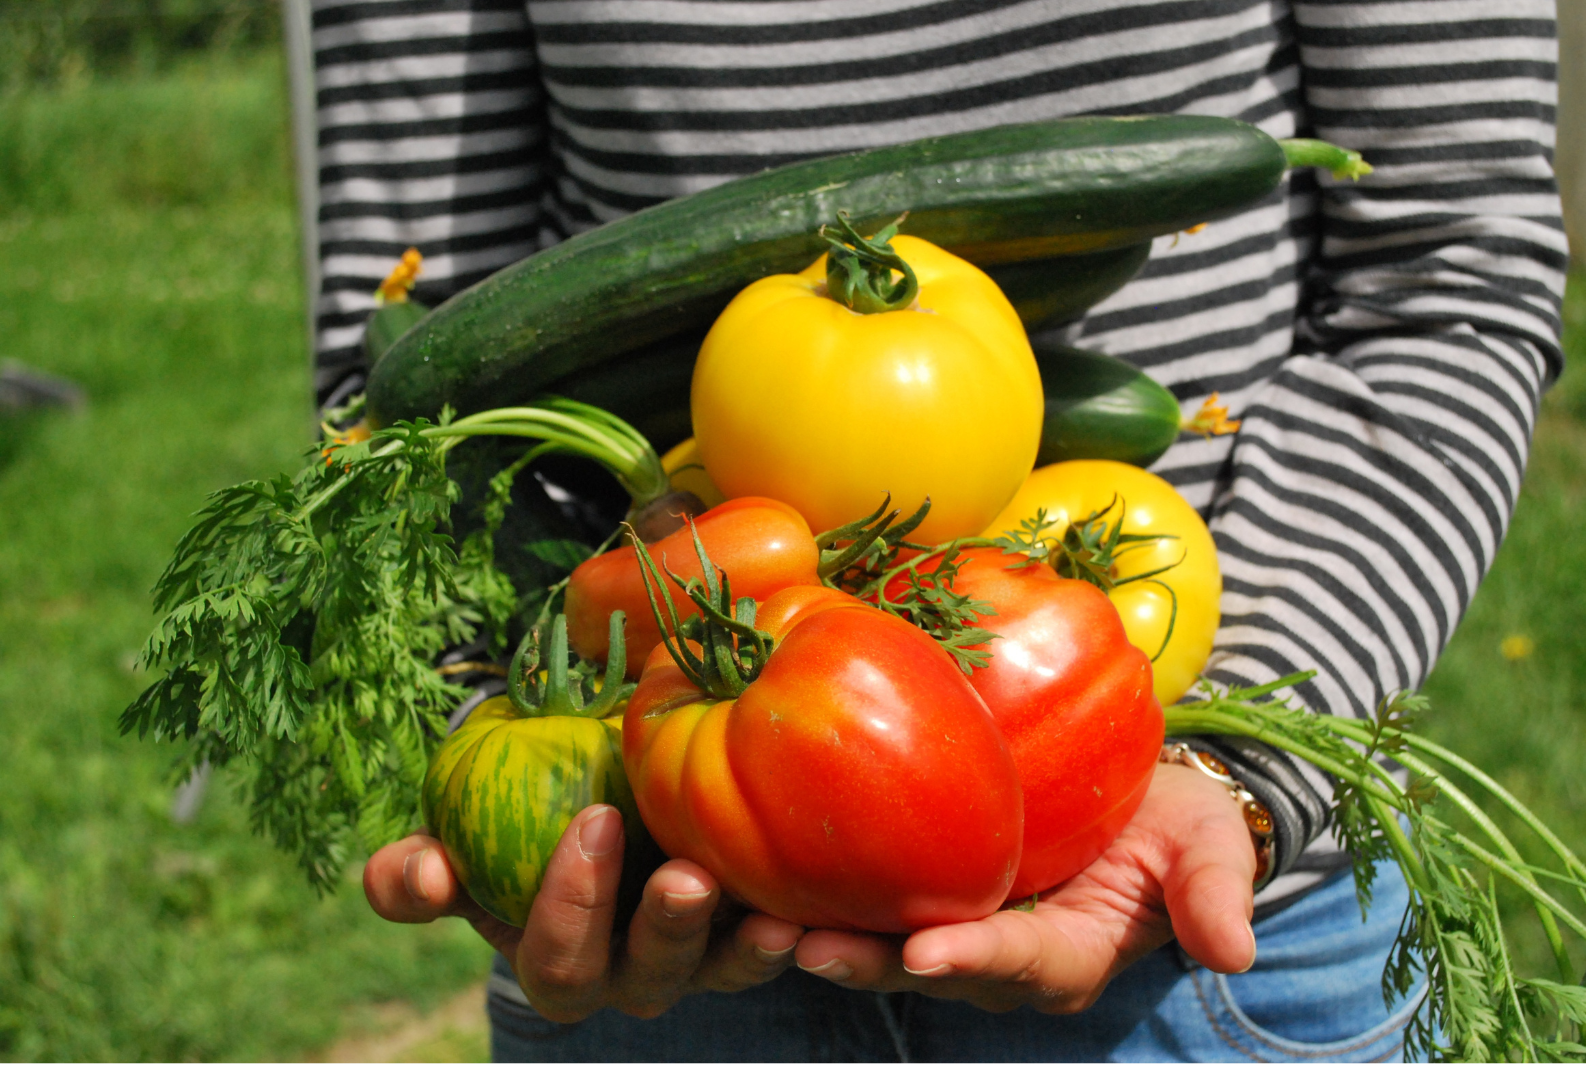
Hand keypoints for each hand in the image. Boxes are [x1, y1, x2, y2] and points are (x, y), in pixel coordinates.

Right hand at [364, 804, 803, 1021]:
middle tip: (683, 876)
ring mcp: (697, 960)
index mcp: (557, 959)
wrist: (596, 803)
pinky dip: (796, 928)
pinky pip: (776, 942)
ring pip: (720, 970)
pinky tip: (811, 902)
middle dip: (664, 930)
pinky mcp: (752, 933)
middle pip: (645, 976)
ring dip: (742, 945)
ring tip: (769, 913)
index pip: (555, 959)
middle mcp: (629, 974)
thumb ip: (419, 870)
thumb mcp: (461, 843)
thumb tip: (419, 873)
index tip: (592, 820)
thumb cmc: (516, 823)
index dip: (569, 904)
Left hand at [794, 763, 1257, 1012]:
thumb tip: (1235, 951)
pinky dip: (821, 891)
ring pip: (883, 944)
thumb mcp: (1207, 845)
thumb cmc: (1174, 819)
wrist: (1136, 794)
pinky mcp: (923, 887)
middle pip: (930, 968)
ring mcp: (957, 924)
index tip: (927, 953)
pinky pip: (869, 898)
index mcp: (1069, 953)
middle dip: (871, 963)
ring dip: (827, 938)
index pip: (1020, 962)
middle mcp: (1001, 956)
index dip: (975, 959)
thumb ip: (1213, 892)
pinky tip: (765, 870)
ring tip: (763, 923)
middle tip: (807, 947)